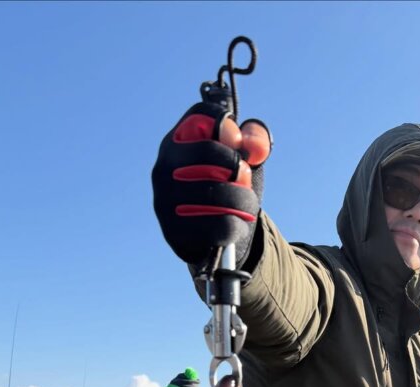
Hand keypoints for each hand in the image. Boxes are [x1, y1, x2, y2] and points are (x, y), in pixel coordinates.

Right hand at [152, 101, 270, 265]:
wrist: (211, 238)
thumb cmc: (226, 188)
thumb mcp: (242, 159)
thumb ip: (254, 141)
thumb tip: (256, 147)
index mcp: (177, 140)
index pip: (201, 115)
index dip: (229, 128)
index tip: (239, 147)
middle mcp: (164, 166)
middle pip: (209, 151)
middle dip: (239, 168)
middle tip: (245, 180)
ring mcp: (165, 199)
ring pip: (216, 191)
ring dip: (243, 200)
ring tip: (248, 206)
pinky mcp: (173, 230)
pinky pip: (217, 225)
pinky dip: (236, 225)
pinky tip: (238, 225)